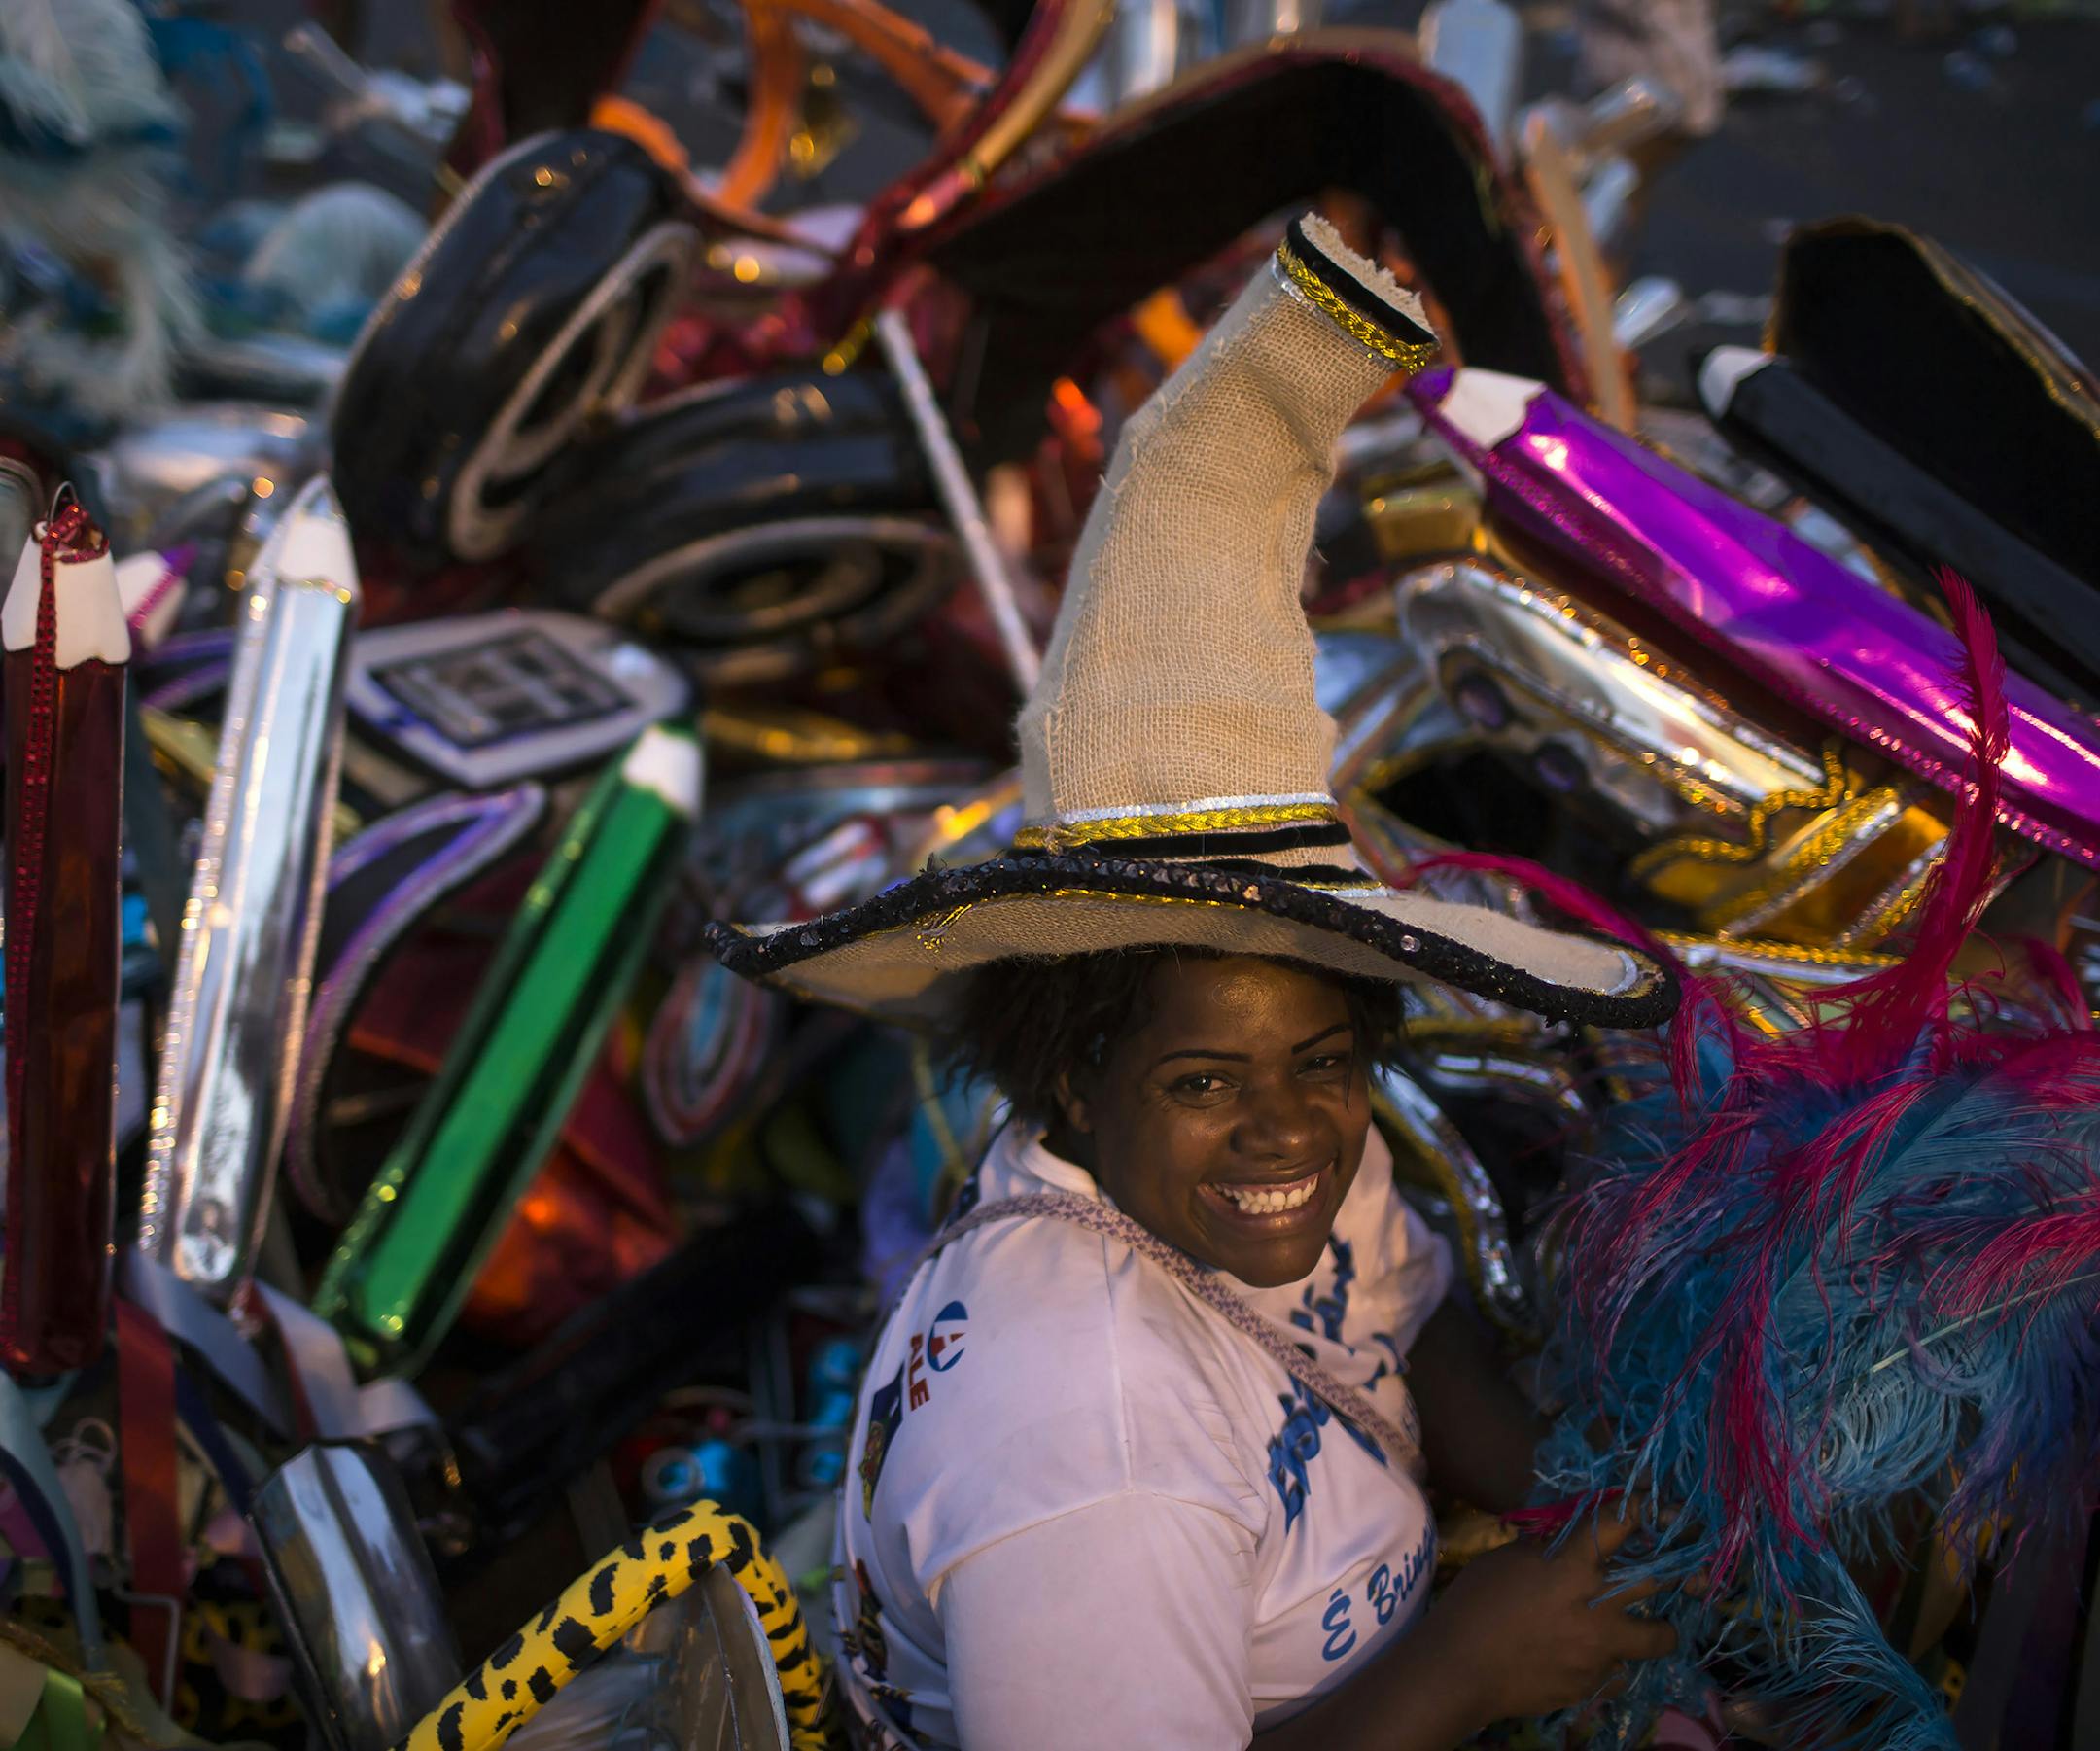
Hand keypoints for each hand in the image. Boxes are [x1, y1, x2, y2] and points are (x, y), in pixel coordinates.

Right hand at [1424, 1514, 1678, 1728]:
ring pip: (1659, 1636)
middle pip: (1658, 1580)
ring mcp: (1602, 1650)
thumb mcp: (1505, 1560)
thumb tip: (1566, 1542)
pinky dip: (1611, 1664)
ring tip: (1650, 1627)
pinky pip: (1620, 1671)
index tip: (1650, 1505)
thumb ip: (1545, 1550)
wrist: (1460, 1671)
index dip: (1641, 1509)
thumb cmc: (1473, 1603)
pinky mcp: (1594, 1684)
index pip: (1621, 1523)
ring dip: (1656, 1628)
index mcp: (1573, 1565)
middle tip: (1665, 1568)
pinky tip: (1591, 1660)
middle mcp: (1599, 1605)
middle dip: (1669, 1570)